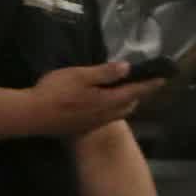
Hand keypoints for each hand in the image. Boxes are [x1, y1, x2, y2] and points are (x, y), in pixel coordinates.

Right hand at [25, 62, 162, 137]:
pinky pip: (106, 118)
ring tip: (124, 93)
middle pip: (129, 105)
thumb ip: (104, 73)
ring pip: (118, 114)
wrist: (33, 116)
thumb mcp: (79, 76)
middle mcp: (105, 115)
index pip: (135, 91)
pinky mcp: (83, 128)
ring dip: (125, 103)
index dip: (149, 85)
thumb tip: (127, 68)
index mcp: (107, 100)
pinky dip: (112, 110)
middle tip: (141, 83)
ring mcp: (93, 124)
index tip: (162, 78)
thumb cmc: (56, 91)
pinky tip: (102, 104)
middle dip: (138, 95)